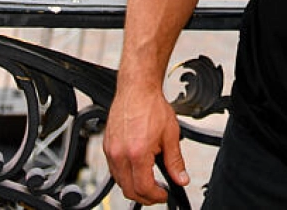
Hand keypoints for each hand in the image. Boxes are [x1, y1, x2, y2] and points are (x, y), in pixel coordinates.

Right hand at [103, 85, 188, 204]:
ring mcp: (110, 151)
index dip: (156, 196)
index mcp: (137, 153)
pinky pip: (114, 170)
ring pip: (119, 182)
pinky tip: (137, 169)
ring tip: (150, 181)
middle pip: (128, 190)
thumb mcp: (170, 135)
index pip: (143, 188)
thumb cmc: (152, 107)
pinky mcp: (106, 146)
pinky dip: (125, 175)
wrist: (136, 89)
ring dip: (134, 186)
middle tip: (158, 193)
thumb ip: (175, 162)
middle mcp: (119, 154)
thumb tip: (181, 179)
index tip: (164, 195)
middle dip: (145, 197)